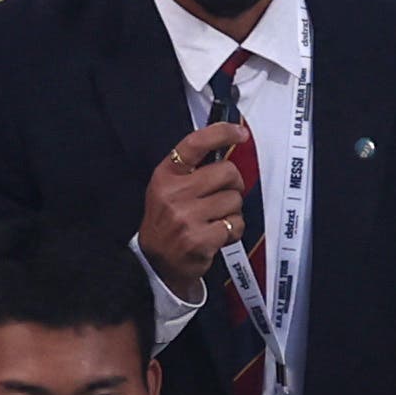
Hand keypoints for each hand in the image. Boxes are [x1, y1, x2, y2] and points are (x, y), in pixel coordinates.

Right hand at [139, 126, 252, 299]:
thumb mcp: (168, 189)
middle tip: (222, 196)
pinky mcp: (199, 239)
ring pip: (235, 200)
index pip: (195, 144)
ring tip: (215, 219)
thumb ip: (192, 170)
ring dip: (232, 211)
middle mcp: (174, 193)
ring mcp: (186, 217)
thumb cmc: (168, 221)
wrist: (157, 261)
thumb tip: (227, 147)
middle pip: (228, 172)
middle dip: (233, 184)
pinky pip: (235, 224)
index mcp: (166, 175)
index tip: (239, 133)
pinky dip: (232, 230)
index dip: (221, 133)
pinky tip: (217, 235)